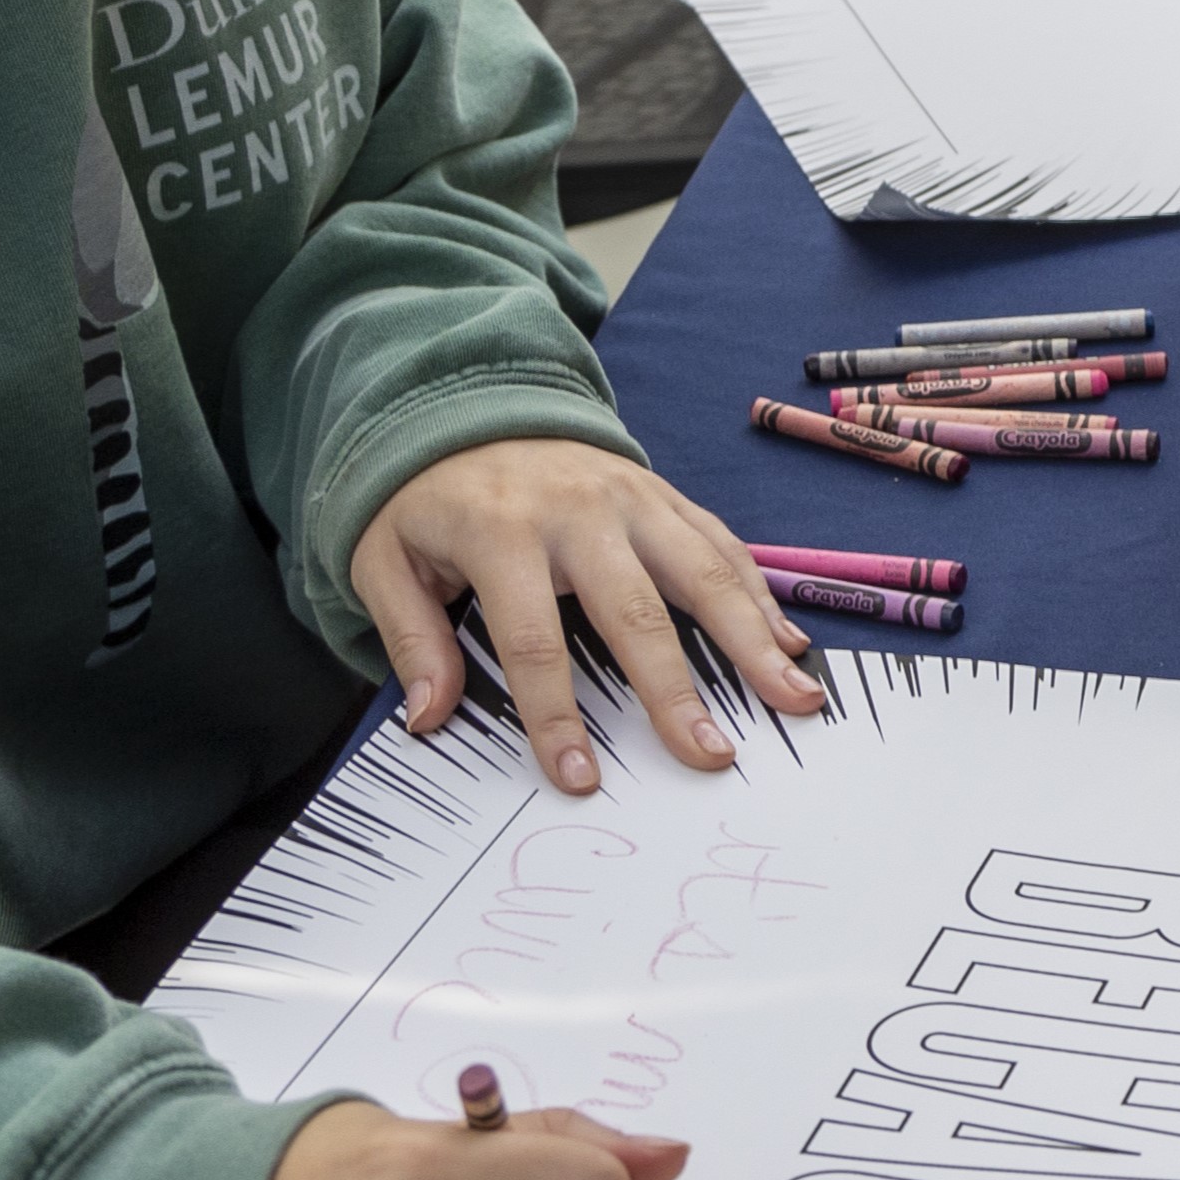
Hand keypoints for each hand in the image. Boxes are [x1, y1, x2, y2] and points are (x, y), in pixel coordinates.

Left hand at [351, 440, 822, 794]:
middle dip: (677, 690)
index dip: (556, 715)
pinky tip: (788, 641)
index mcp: (501, 532)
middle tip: (712, 754)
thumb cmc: (427, 499)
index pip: (533, 640)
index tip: (581, 778)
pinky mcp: (661, 491)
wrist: (467, 401)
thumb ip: (409, 638)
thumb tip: (428, 717)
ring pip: (702, 570)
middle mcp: (577, 512)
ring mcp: (630, 496)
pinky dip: (759, 593)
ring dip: (754, 638)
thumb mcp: (385, 560)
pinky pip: (719, 541)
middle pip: (636, 611)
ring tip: (794, 696)